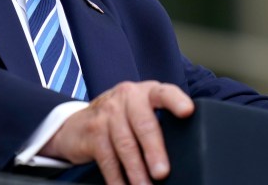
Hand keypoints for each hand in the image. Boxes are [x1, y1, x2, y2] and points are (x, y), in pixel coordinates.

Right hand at [39, 81, 194, 184]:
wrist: (80, 123)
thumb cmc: (122, 119)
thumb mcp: (141, 111)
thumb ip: (160, 121)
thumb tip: (188, 151)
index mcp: (147, 92)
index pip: (164, 93)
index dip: (176, 101)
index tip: (187, 112)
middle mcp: (127, 97)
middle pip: (144, 124)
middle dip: (154, 150)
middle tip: (162, 172)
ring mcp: (107, 113)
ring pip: (125, 145)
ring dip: (137, 171)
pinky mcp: (93, 131)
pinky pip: (108, 159)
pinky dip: (117, 178)